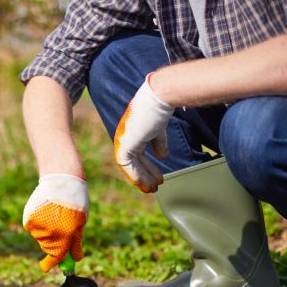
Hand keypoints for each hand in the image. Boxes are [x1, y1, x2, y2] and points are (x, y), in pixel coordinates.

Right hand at [22, 174, 87, 271]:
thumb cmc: (75, 202)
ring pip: (40, 238)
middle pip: (48, 248)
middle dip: (53, 244)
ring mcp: (39, 226)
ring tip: (54, 214)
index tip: (45, 267)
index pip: (57, 256)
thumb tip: (75, 259)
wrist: (61, 181)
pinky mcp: (30, 220)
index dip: (51, 263)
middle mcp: (52, 232)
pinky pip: (33, 229)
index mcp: (67, 234)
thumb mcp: (81, 222)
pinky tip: (45, 211)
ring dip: (46, 232)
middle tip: (58, 230)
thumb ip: (76, 242)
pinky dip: (38, 224)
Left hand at [113, 73, 173, 192]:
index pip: (137, 153)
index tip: (159, 177)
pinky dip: (136, 175)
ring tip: (152, 189)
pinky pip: (127, 164)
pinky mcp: (125, 143)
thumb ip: (158, 142)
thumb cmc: (161, 108)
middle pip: (134, 161)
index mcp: (132, 132)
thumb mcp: (159, 129)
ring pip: (130, 165)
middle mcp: (125, 136)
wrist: (161, 97)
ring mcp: (124, 140)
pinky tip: (145, 183)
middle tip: (155, 187)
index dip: (148, 167)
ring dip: (142, 178)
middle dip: (145, 175)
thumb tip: (162, 156)